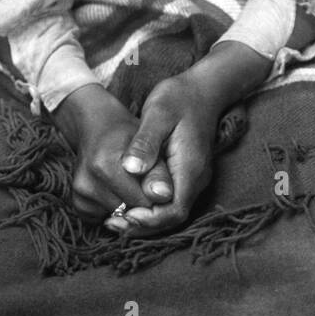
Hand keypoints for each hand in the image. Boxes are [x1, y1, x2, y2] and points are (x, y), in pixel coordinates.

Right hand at [50, 84, 173, 224]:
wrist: (96, 126)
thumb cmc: (127, 134)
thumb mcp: (148, 145)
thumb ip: (158, 172)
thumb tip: (165, 197)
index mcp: (104, 165)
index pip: (144, 201)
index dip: (157, 195)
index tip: (159, 183)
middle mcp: (86, 182)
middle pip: (130, 211)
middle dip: (143, 202)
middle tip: (144, 180)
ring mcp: (79, 194)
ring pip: (120, 217)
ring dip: (129, 206)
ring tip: (129, 181)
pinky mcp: (77, 204)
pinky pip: (106, 218)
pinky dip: (114, 208)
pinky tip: (115, 188)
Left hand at [117, 43, 273, 236]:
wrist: (202, 89)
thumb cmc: (179, 97)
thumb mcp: (158, 112)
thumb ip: (145, 142)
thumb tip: (131, 169)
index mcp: (191, 167)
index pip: (174, 210)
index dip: (150, 220)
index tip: (124, 216)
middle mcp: (195, 179)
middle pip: (172, 217)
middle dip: (143, 226)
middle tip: (112, 224)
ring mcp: (192, 179)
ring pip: (170, 212)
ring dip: (145, 220)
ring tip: (115, 220)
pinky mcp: (184, 175)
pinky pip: (168, 202)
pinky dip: (149, 209)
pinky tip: (127, 205)